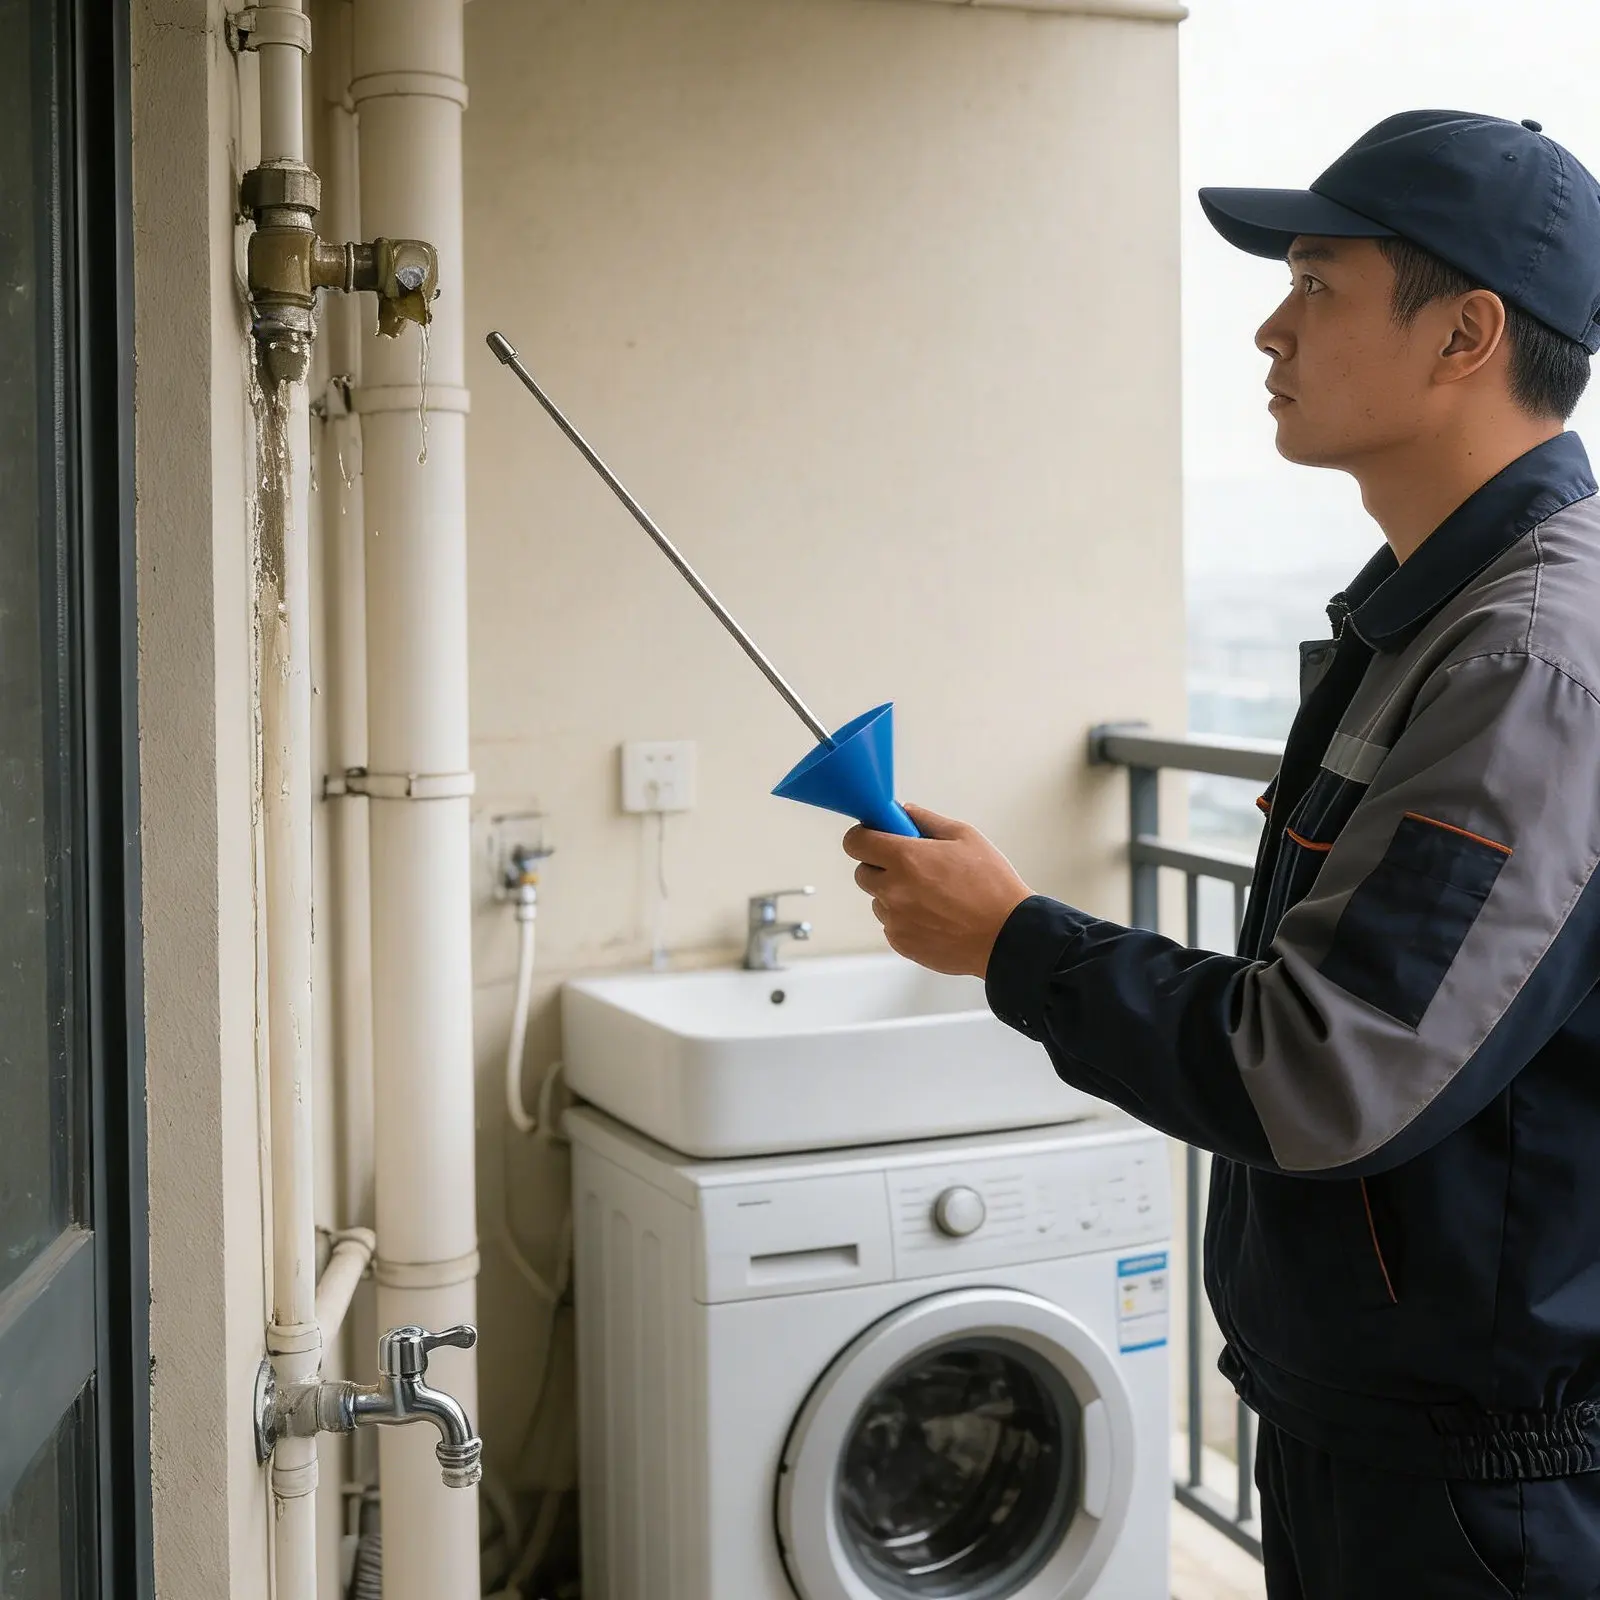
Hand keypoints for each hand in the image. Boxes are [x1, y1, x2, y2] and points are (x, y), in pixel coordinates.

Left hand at [842, 804, 1032, 977]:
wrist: (1007, 936)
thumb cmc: (992, 886)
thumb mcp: (966, 837)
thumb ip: (928, 821)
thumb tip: (904, 812)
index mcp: (905, 858)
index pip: (855, 842)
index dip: (864, 837)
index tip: (877, 838)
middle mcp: (893, 889)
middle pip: (863, 872)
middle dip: (881, 866)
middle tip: (912, 867)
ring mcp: (895, 919)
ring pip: (878, 900)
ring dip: (894, 895)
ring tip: (932, 896)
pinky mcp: (901, 943)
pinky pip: (891, 924)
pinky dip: (905, 919)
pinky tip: (935, 916)